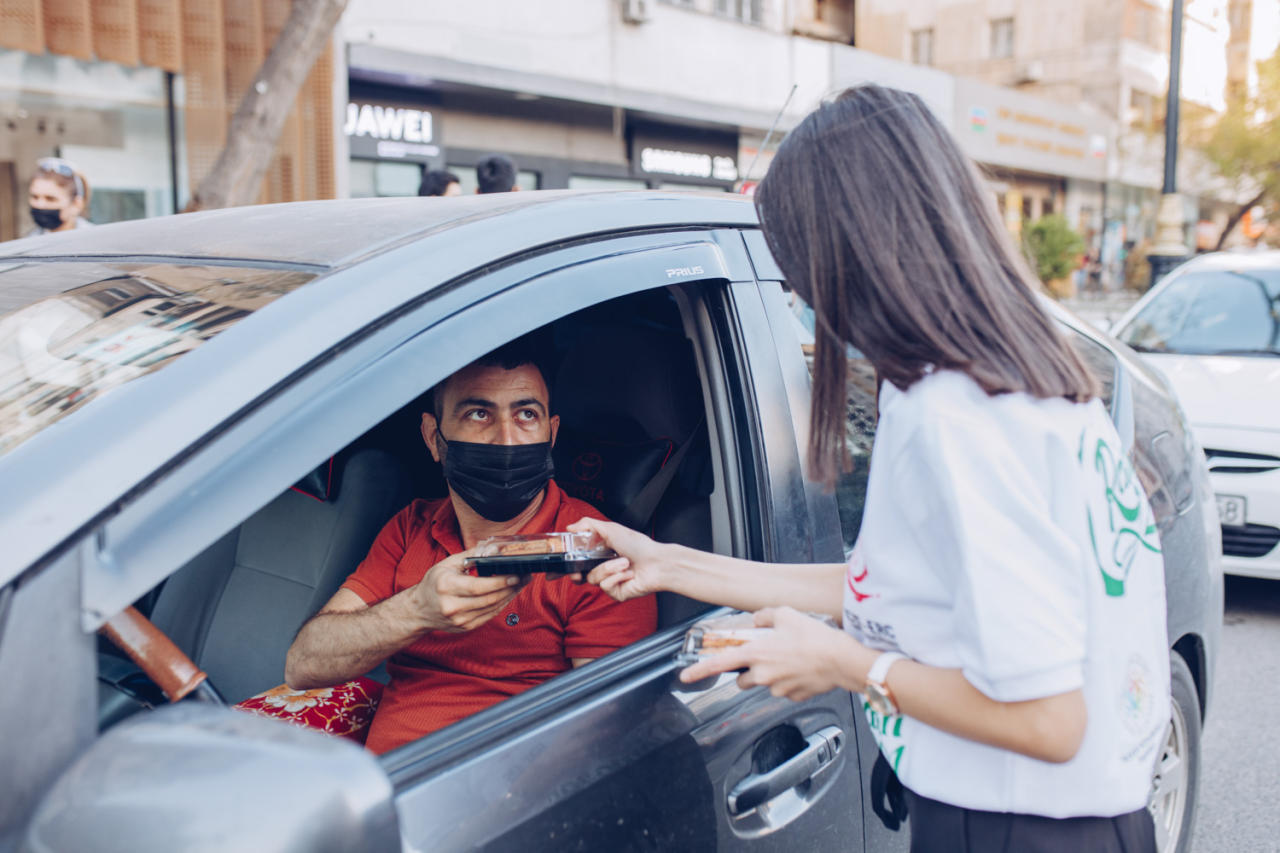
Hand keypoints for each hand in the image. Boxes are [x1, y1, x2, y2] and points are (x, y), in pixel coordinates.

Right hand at [410, 550, 525, 632]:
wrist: (420, 610)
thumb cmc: (434, 583)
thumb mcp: (447, 564)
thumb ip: (471, 556)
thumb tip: (493, 548)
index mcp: (446, 586)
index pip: (478, 586)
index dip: (499, 582)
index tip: (515, 575)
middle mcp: (452, 606)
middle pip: (488, 598)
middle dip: (510, 587)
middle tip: (525, 577)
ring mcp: (459, 619)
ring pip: (492, 608)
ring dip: (509, 596)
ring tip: (520, 584)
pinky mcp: (466, 627)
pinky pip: (489, 615)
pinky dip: (501, 604)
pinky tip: (509, 595)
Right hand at [567, 517, 669, 600]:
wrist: (657, 562)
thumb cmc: (638, 545)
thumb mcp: (611, 529)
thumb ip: (588, 525)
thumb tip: (570, 527)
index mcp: (599, 553)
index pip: (577, 561)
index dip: (566, 565)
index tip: (557, 567)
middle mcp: (603, 568)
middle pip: (579, 575)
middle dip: (577, 572)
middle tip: (579, 570)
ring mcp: (609, 582)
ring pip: (593, 578)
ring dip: (609, 568)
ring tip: (624, 562)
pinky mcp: (615, 593)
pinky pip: (605, 586)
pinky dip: (616, 577)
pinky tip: (627, 573)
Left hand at [678, 607, 870, 701]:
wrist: (841, 660)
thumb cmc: (815, 637)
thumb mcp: (787, 615)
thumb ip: (765, 616)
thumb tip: (758, 620)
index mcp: (757, 654)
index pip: (719, 664)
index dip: (699, 671)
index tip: (685, 676)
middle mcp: (763, 675)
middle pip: (742, 679)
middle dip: (747, 671)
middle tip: (764, 657)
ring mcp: (777, 689)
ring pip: (764, 684)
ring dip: (769, 676)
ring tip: (789, 661)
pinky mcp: (793, 697)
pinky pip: (784, 690)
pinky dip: (788, 681)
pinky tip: (801, 669)